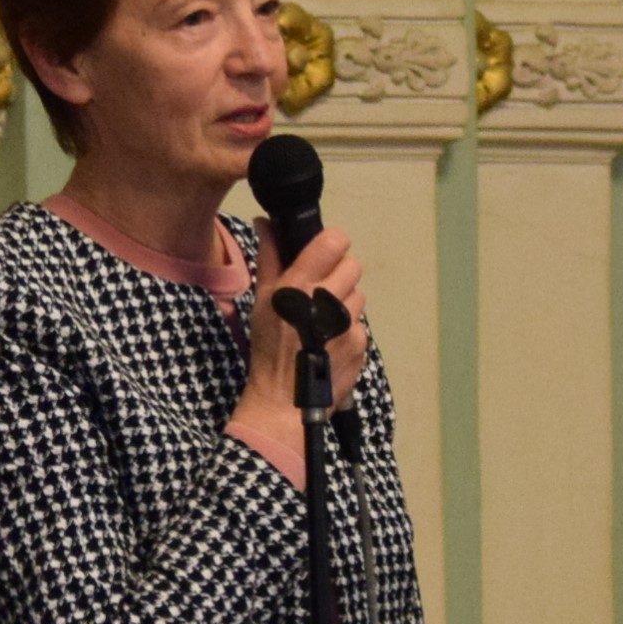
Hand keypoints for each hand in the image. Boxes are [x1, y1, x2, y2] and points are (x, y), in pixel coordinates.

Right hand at [234, 223, 371, 467]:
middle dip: (339, 275)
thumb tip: (266, 222)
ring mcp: (347, 325)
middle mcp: (326, 301)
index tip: (322, 256)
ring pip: (359, 296)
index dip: (332, 245)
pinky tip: (330, 343)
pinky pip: (361, 324)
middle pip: (353, 266)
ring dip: (344, 303)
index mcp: (300, 286)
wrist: (283, 400)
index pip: (335, 242)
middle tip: (320, 292)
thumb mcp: (262, 301)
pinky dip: (349, 330)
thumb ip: (269, 257)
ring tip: (323, 322)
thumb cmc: (268, 348)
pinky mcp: (360, 344)